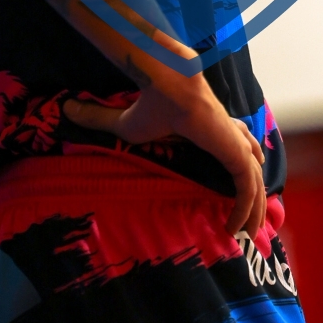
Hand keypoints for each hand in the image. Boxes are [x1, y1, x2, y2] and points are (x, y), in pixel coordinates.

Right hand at [63, 75, 266, 236]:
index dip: (242, 158)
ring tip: (247, 234)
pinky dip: (245, 209)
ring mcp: (235, 145)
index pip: (236, 142)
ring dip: (253, 209)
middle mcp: (228, 134)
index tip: (241, 177)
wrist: (170, 87)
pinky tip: (235, 228)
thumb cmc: (151, 105)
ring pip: (254, 182)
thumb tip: (67, 108)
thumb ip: (100, 120)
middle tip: (251, 221)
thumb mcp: (124, 124)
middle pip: (252, 164)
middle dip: (255, 193)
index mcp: (211, 126)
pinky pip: (247, 189)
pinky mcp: (236, 155)